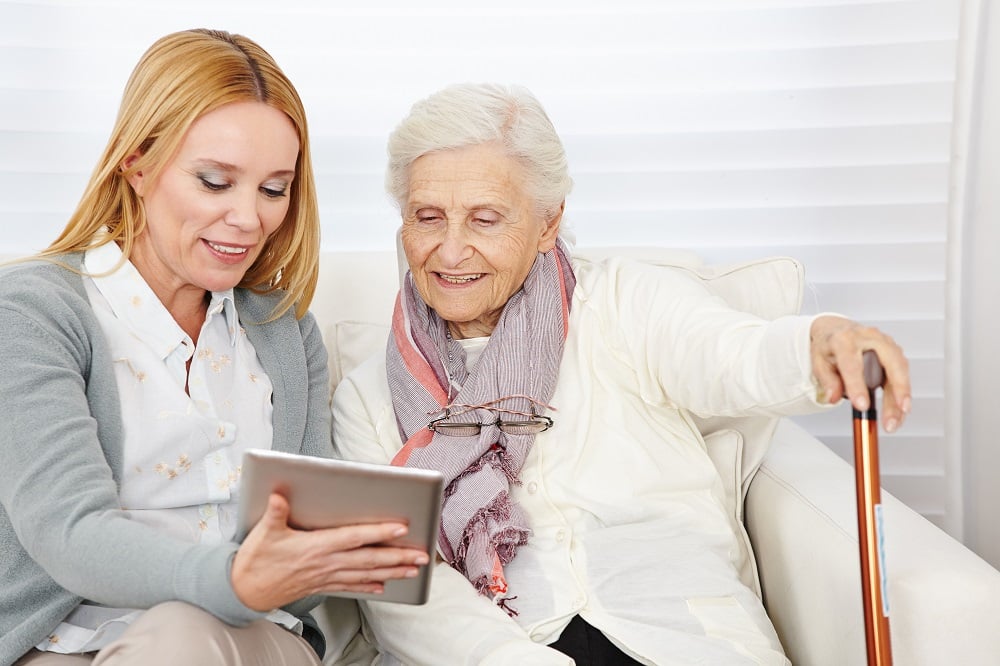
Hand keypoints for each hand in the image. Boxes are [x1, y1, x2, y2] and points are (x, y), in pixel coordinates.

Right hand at [231, 492, 429, 610]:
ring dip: (392, 572)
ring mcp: (326, 576)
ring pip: (366, 574)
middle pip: (369, 559)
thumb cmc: (255, 560)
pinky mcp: (322, 585)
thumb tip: (278, 493)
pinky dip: (369, 585)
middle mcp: (326, 563)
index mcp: (316, 547)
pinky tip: (384, 586)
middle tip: (422, 556)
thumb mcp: (264, 533)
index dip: (378, 533)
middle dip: (398, 557)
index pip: (354, 538)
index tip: (401, 528)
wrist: (244, 591)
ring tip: (414, 570)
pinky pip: (351, 586)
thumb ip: (275, 512)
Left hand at [809, 315, 911, 432]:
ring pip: (901, 369)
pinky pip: (902, 373)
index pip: (853, 365)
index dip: (858, 387)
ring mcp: (885, 342)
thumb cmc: (828, 345)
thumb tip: (834, 397)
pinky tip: (899, 410)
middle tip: (898, 412)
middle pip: (890, 362)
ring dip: (902, 397)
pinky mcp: (894, 351)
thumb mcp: (818, 362)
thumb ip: (827, 381)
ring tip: (896, 419)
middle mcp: (868, 337)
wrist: (836, 329)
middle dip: (897, 389)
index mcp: (844, 339)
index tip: (862, 406)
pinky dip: (903, 394)